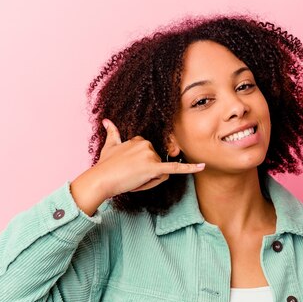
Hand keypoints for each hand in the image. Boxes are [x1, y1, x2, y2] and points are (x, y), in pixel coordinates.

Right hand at [69, 119, 204, 215]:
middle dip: (148, 175)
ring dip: (150, 181)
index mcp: (139, 139)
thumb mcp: (110, 146)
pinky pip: (175, 168)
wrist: (101, 179)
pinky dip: (190, 168)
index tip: (128, 170)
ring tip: (134, 180)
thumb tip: (106, 120)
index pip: (151, 157)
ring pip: (161, 174)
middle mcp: (146, 144)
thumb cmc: (104, 166)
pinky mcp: (153, 168)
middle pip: (158, 166)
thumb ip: (112, 132)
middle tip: (130, 177)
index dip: (142, 168)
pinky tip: (202, 166)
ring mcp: (150, 156)